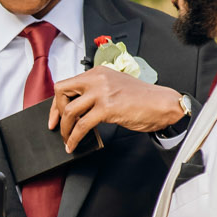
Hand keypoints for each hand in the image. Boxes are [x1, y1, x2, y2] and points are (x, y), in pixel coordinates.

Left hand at [48, 68, 185, 150]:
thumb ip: (96, 91)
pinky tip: (74, 144)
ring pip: (70, 111)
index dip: (57, 102)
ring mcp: (102, 93)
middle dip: (56, 112)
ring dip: (65, 129)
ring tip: (67, 139)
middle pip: (62, 92)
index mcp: (98, 72)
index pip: (67, 84)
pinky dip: (75, 137)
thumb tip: (78, 106)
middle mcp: (97, 79)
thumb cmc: (142, 98)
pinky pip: (82, 125)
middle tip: (58, 127)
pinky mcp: (107, 108)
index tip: (54, 116)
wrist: (162, 104)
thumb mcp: (114, 86)